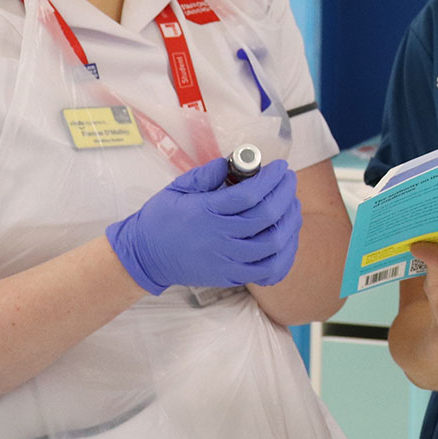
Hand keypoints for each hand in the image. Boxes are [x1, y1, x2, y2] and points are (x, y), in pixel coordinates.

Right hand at [106, 157, 302, 294]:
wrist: (145, 257)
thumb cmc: (161, 219)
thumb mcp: (178, 188)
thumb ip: (206, 174)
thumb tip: (233, 162)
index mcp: (206, 212)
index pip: (249, 194)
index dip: (271, 179)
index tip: (281, 168)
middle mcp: (219, 238)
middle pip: (266, 217)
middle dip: (285, 194)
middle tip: (289, 180)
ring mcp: (227, 261)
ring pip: (273, 245)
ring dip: (290, 222)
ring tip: (292, 205)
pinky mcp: (231, 276)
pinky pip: (268, 271)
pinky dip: (284, 256)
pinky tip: (288, 239)